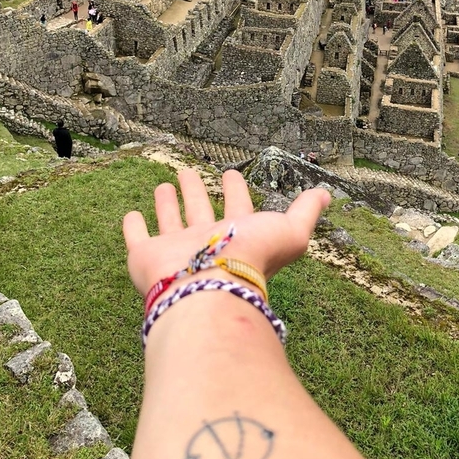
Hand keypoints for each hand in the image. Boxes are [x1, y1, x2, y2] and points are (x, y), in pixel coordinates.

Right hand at [123, 168, 330, 297]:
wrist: (208, 286)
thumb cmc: (250, 259)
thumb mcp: (291, 232)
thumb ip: (306, 212)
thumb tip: (326, 195)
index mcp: (237, 235)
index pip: (237, 208)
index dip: (237, 190)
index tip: (231, 172)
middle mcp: (206, 243)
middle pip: (201, 212)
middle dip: (197, 192)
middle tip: (189, 172)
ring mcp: (175, 251)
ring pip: (171, 222)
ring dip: (168, 204)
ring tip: (165, 184)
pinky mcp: (147, 257)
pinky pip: (137, 238)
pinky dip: (133, 227)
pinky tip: (131, 215)